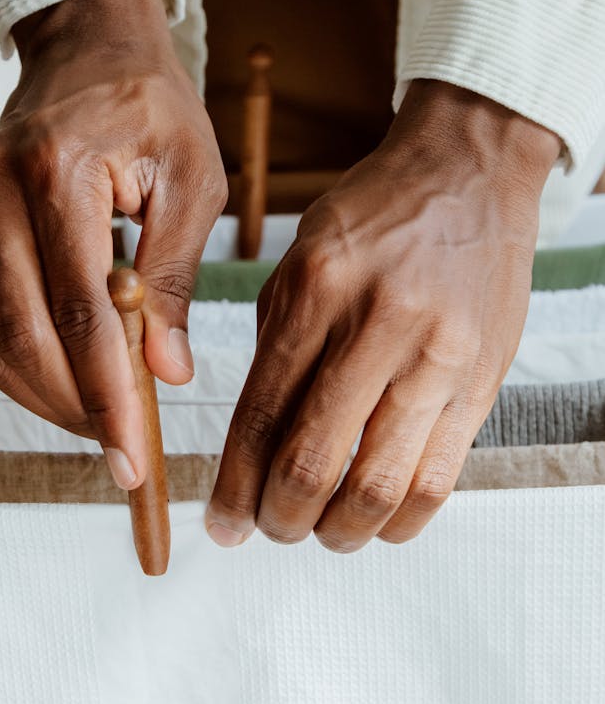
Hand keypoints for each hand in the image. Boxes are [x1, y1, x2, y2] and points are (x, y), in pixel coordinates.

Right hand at [0, 0, 226, 487]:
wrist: (90, 44)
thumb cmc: (150, 101)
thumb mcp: (191, 178)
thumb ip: (174, 276)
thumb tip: (165, 370)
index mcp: (56, 174)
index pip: (79, 311)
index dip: (107, 393)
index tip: (133, 454)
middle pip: (24, 337)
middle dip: (76, 409)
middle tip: (123, 454)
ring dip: (48, 395)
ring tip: (105, 423)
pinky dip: (30, 363)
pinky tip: (74, 381)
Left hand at [206, 81, 559, 550]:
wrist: (469, 173)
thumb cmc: (375, 213)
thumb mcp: (301, 258)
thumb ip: (276, 344)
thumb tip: (253, 438)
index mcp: (317, 289)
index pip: (262, 412)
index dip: (234, 484)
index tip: (221, 522)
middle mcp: (378, 325)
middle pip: (314, 462)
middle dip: (278, 517)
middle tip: (266, 527)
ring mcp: (437, 356)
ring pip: (378, 486)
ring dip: (337, 530)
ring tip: (319, 530)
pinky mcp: (482, 380)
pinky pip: (440, 478)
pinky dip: (399, 519)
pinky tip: (375, 519)